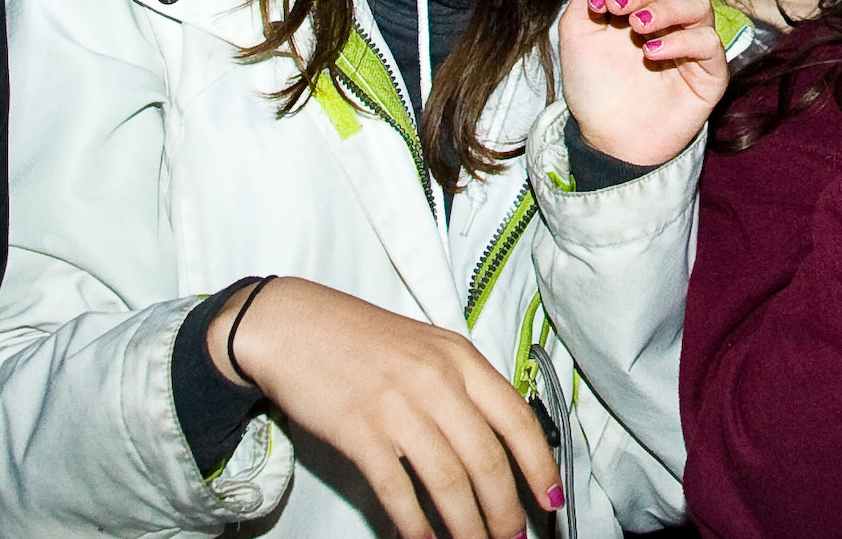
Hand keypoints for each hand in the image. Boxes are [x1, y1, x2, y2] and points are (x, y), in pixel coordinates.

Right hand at [220, 276, 562, 538]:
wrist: (292, 324)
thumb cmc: (361, 340)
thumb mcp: (426, 349)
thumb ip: (462, 387)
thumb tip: (499, 442)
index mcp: (459, 357)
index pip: (516, 417)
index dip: (539, 463)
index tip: (549, 498)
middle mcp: (435, 380)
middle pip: (486, 459)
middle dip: (505, 508)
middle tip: (511, 537)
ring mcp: (397, 406)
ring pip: (449, 480)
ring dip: (467, 525)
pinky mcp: (359, 431)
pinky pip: (397, 490)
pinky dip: (415, 524)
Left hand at [561, 0, 726, 167]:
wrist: (606, 137)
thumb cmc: (593, 86)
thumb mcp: (578, 34)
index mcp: (640, 3)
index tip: (597, 2)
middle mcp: (670, 17)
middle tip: (618, 9)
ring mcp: (692, 42)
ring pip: (697, 3)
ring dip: (666, 7)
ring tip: (637, 27)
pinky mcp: (710, 71)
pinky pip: (710, 42)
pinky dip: (682, 40)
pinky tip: (651, 53)